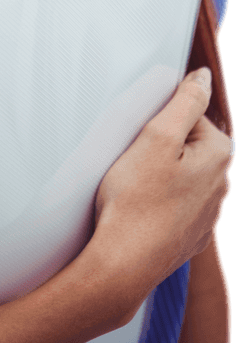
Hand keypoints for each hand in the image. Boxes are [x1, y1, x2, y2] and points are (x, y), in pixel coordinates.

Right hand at [93, 68, 233, 290]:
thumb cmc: (135, 202)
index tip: (141, 138)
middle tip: (134, 161)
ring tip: (134, 186)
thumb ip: (185, 101)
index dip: (159, 121)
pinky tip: (140, 207)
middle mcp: (221, 186)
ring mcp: (206, 213)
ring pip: (180, 173)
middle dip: (159, 146)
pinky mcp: (189, 234)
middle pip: (185, 143)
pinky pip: (174, 201)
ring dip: (158, 173)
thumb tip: (204, 77)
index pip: (190, 115)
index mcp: (218, 157)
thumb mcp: (157, 137)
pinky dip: (158, 199)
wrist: (122, 264)